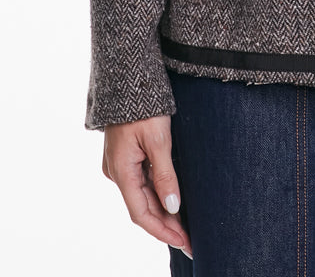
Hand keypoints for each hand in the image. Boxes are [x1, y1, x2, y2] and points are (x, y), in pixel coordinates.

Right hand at [101, 114, 192, 259]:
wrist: (129, 78)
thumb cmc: (144, 106)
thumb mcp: (159, 140)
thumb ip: (165, 175)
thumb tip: (173, 207)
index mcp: (121, 170)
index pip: (141, 213)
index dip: (162, 231)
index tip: (183, 243)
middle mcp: (117, 171)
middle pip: (142, 206)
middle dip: (166, 225)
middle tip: (190, 240)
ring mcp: (120, 163)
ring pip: (142, 195)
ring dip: (162, 211)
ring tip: (185, 226)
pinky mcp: (126, 155)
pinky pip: (142, 182)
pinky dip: (157, 194)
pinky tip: (172, 202)